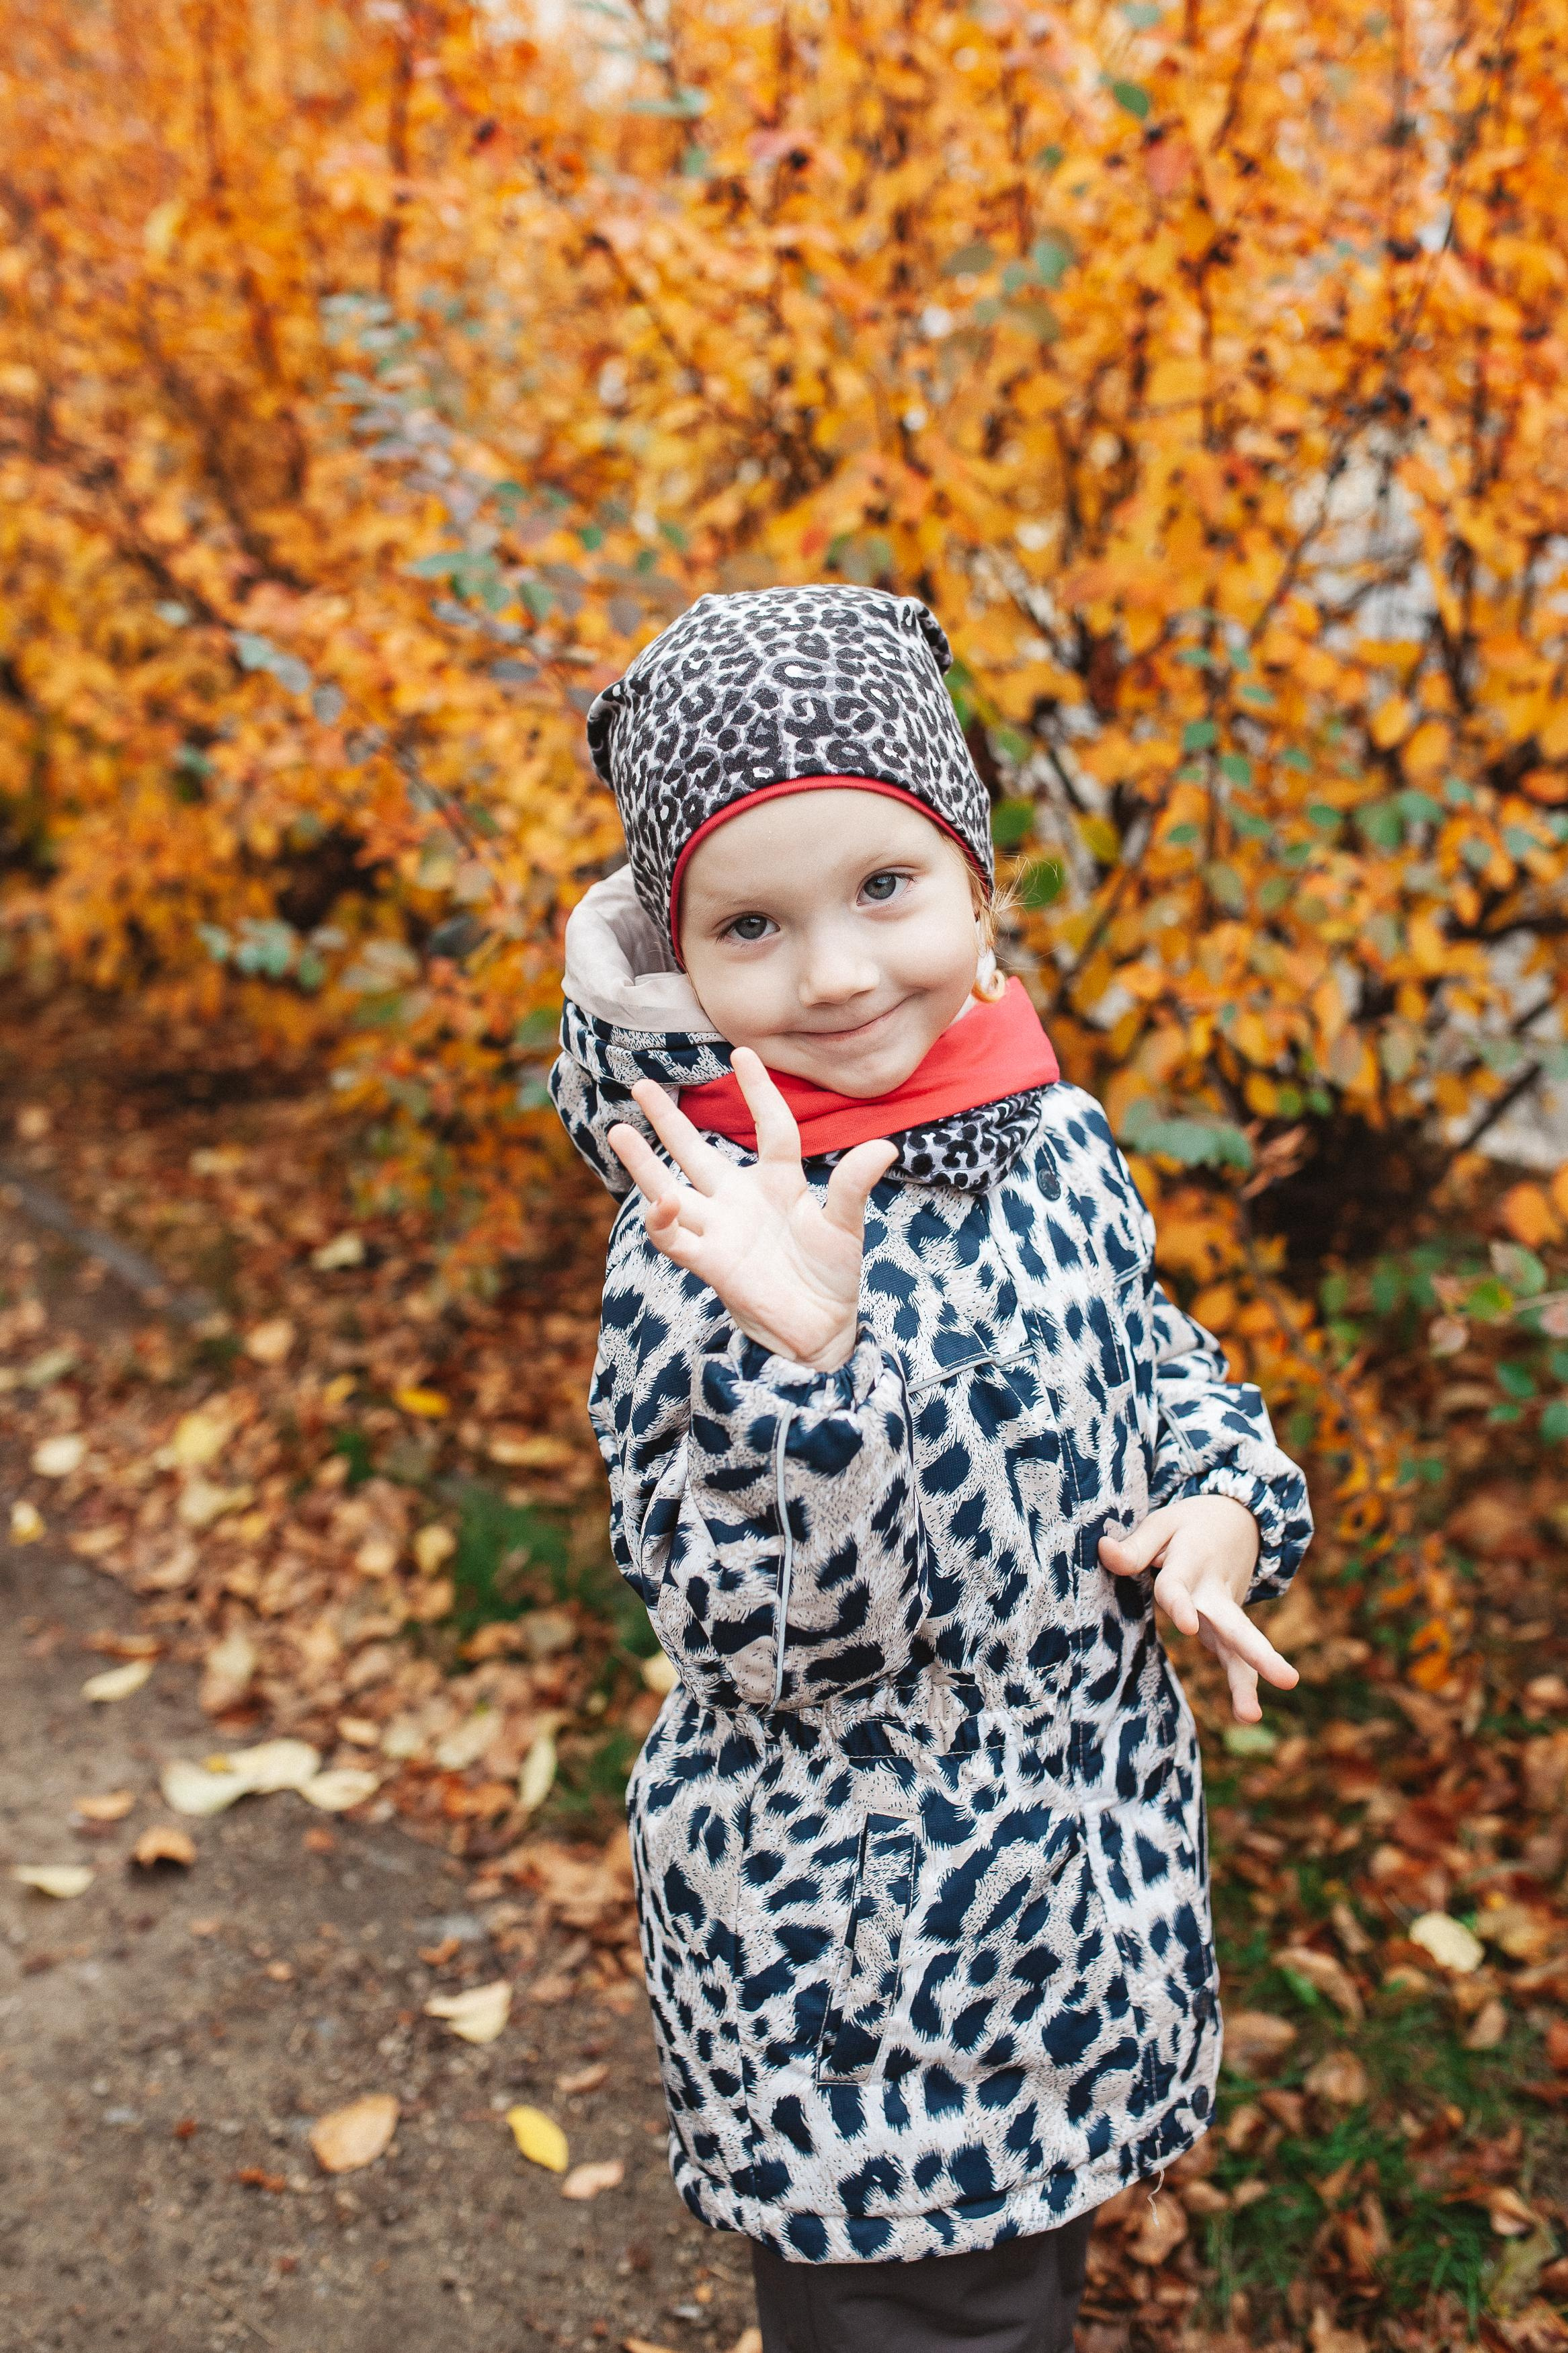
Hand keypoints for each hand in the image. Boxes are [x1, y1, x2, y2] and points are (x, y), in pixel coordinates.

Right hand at [606, 1048, 896, 1372]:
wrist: (821, 1328)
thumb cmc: (832, 1275)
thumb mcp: (846, 1226)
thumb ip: (853, 1186)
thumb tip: (886, 1147)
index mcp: (780, 1183)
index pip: (771, 1128)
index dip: (759, 1092)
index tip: (742, 1053)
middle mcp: (742, 1200)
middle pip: (697, 1152)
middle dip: (668, 1121)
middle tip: (641, 1085)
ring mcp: (722, 1229)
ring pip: (671, 1188)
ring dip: (643, 1163)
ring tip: (616, 1128)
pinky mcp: (710, 1262)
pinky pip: (675, 1237)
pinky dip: (662, 1220)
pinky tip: (657, 1197)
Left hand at [1098, 1495, 1298, 1722]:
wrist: (1238, 1520)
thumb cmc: (1189, 1525)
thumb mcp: (1162, 1523)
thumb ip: (1135, 1545)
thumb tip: (1104, 1551)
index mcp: (1193, 1562)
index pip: (1180, 1587)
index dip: (1181, 1604)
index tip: (1187, 1626)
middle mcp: (1214, 1591)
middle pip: (1233, 1623)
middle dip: (1251, 1649)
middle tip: (1279, 1676)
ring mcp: (1226, 1611)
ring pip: (1241, 1646)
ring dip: (1250, 1678)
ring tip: (1251, 1715)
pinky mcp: (1228, 1627)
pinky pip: (1236, 1658)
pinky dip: (1244, 1685)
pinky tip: (1247, 1715)